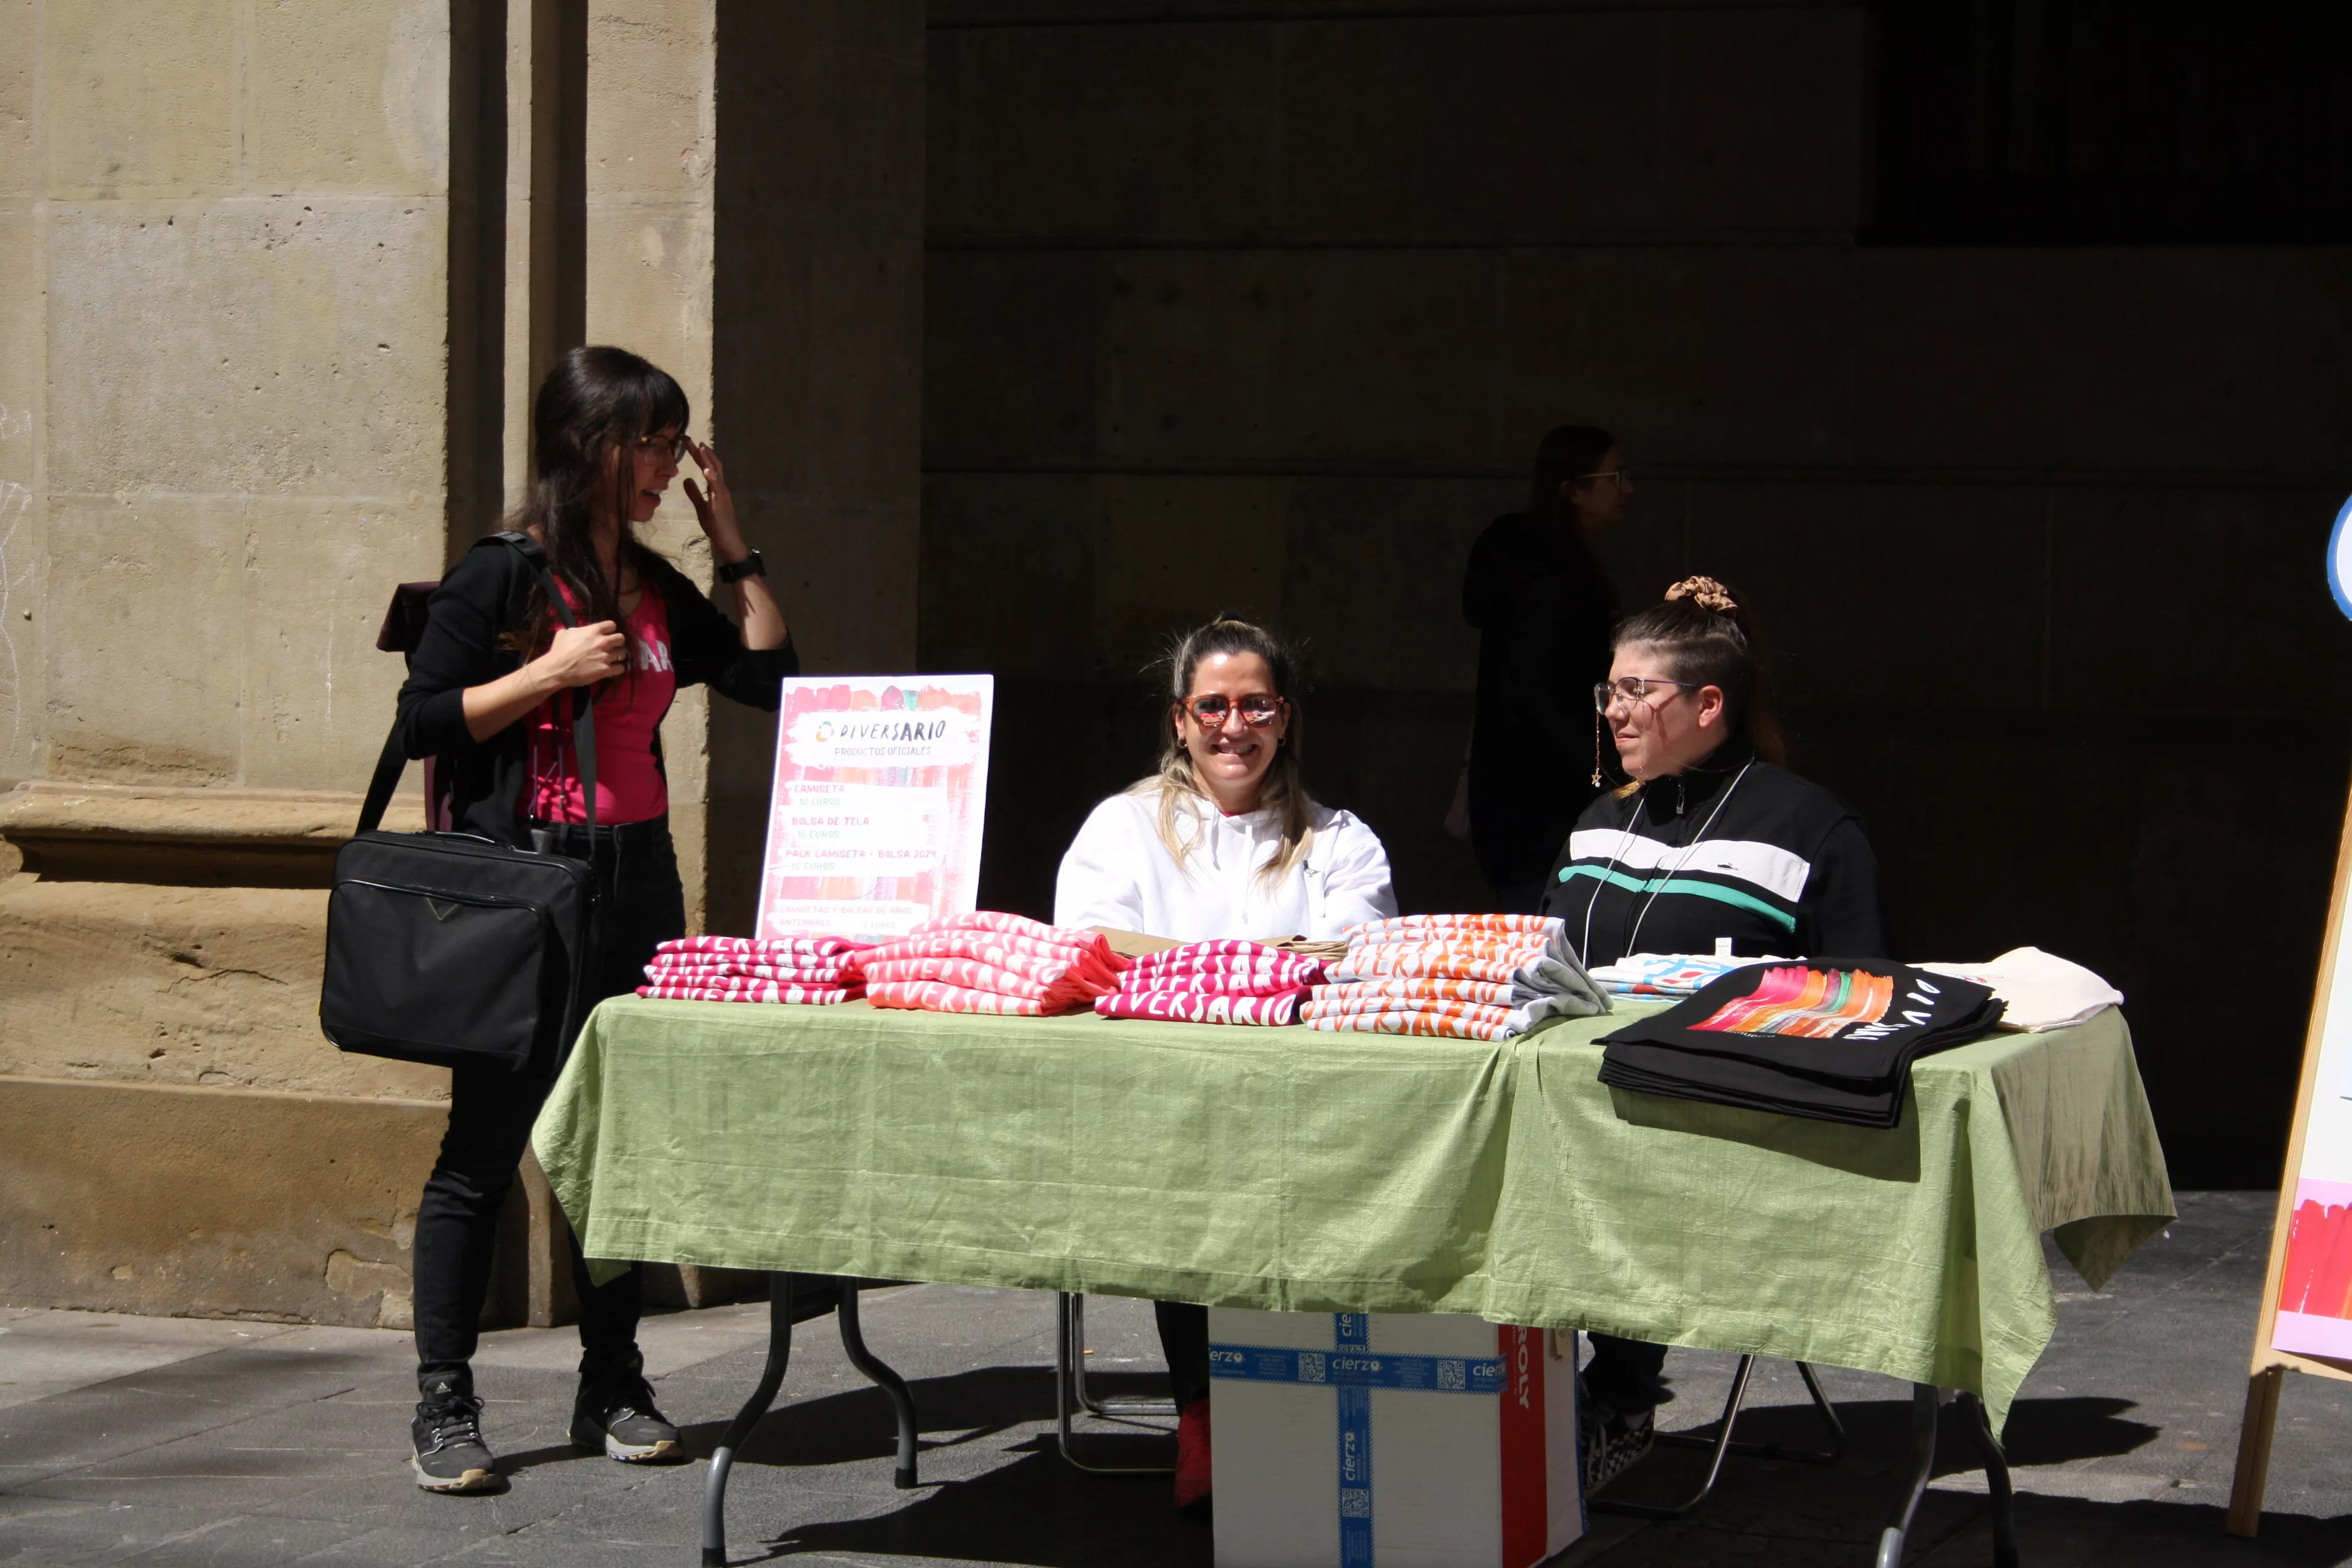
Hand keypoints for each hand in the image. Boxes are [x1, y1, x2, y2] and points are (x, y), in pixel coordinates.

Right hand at [535, 620, 625, 689]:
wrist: (557, 669)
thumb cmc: (559, 650)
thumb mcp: (565, 633)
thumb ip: (577, 630)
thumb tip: (579, 631)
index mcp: (594, 631)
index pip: (612, 625)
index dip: (610, 629)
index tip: (607, 633)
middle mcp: (603, 642)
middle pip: (621, 638)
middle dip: (617, 642)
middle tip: (612, 646)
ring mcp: (606, 656)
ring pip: (622, 654)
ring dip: (618, 656)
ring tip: (612, 658)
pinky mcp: (606, 670)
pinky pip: (621, 668)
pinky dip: (618, 669)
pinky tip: (613, 669)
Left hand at [682, 437, 746, 559]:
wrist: (728, 540)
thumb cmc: (716, 525)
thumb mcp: (701, 507)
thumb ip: (694, 493)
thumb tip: (686, 479)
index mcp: (716, 488)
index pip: (707, 467)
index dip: (699, 455)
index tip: (689, 443)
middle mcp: (721, 488)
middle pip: (712, 465)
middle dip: (701, 452)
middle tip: (690, 439)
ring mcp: (722, 494)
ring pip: (716, 473)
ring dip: (708, 460)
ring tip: (700, 447)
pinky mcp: (721, 503)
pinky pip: (717, 488)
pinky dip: (712, 478)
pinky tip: (706, 470)